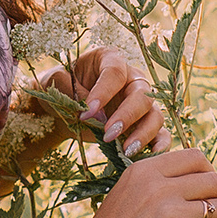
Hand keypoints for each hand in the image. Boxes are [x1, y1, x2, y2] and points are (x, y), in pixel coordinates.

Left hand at [43, 44, 166, 155]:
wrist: (62, 107)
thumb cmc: (61, 87)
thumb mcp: (55, 82)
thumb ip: (71, 90)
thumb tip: (97, 114)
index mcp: (110, 60)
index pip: (115, 73)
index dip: (103, 92)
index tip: (88, 112)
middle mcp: (131, 79)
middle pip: (142, 94)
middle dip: (127, 115)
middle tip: (107, 134)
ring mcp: (140, 102)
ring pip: (154, 114)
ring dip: (143, 133)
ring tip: (126, 151)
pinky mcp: (143, 124)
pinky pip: (160, 133)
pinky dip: (160, 145)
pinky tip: (148, 157)